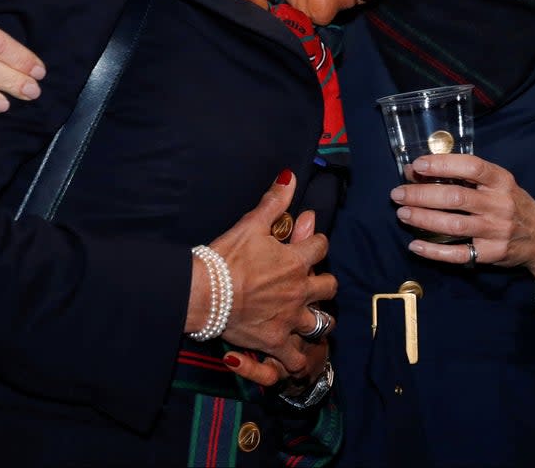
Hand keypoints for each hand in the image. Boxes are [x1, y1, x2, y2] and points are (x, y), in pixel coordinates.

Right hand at [187, 171, 335, 376]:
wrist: (204, 292)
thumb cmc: (225, 257)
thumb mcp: (251, 223)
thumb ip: (274, 202)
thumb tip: (290, 176)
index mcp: (296, 260)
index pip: (321, 246)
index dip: (315, 243)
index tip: (307, 244)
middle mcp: (299, 290)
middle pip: (330, 286)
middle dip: (323, 282)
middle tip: (309, 282)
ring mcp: (290, 317)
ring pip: (323, 322)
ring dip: (319, 318)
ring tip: (308, 316)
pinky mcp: (275, 341)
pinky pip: (297, 358)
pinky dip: (298, 359)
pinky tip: (296, 355)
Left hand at [390, 153, 534, 308]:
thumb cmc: (512, 204)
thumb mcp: (497, 183)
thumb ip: (464, 176)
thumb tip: (417, 169)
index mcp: (501, 181)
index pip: (471, 167)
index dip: (443, 164)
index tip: (418, 165)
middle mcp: (500, 204)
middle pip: (456, 197)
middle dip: (422, 194)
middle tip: (398, 193)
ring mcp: (496, 231)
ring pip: (454, 224)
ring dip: (423, 218)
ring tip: (402, 213)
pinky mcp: (492, 254)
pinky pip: (458, 254)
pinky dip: (434, 251)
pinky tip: (415, 245)